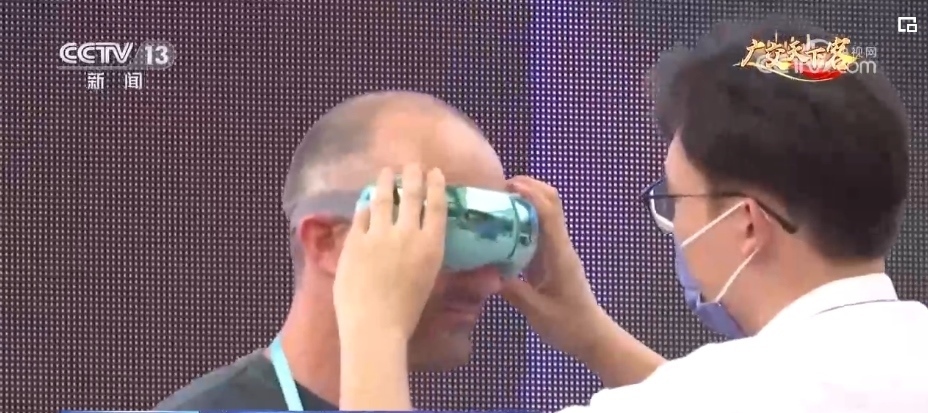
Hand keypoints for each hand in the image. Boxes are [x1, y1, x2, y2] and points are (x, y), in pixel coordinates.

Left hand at [333, 165, 447, 340]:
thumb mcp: (428, 278)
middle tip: (412, 164)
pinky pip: (361, 215)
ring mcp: (379, 235)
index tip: (434, 172)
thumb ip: (426, 252)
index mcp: (431, 245)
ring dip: (386, 181)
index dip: (436, 185)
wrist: (374, 325)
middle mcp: (407, 233)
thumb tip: (423, 235)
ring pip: (384, 198)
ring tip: (386, 172)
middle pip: (412, 194)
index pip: (436, 205)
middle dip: (413, 175)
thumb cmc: (406, 311)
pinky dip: (365, 205)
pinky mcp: (355, 241)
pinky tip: (366, 200)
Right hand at [502, 176, 615, 359]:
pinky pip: (539, 231)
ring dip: (524, 201)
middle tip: (496, 190)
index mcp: (560, 254)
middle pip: (551, 202)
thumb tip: (485, 272)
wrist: (592, 337)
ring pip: (545, 213)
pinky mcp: (551, 259)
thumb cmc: (569, 325)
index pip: (549, 212)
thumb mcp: (537, 312)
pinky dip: (522, 221)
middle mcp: (560, 246)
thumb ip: (513, 290)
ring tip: (494, 204)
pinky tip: (501, 229)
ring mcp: (557, 251)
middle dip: (528, 188)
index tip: (505, 186)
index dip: (530, 193)